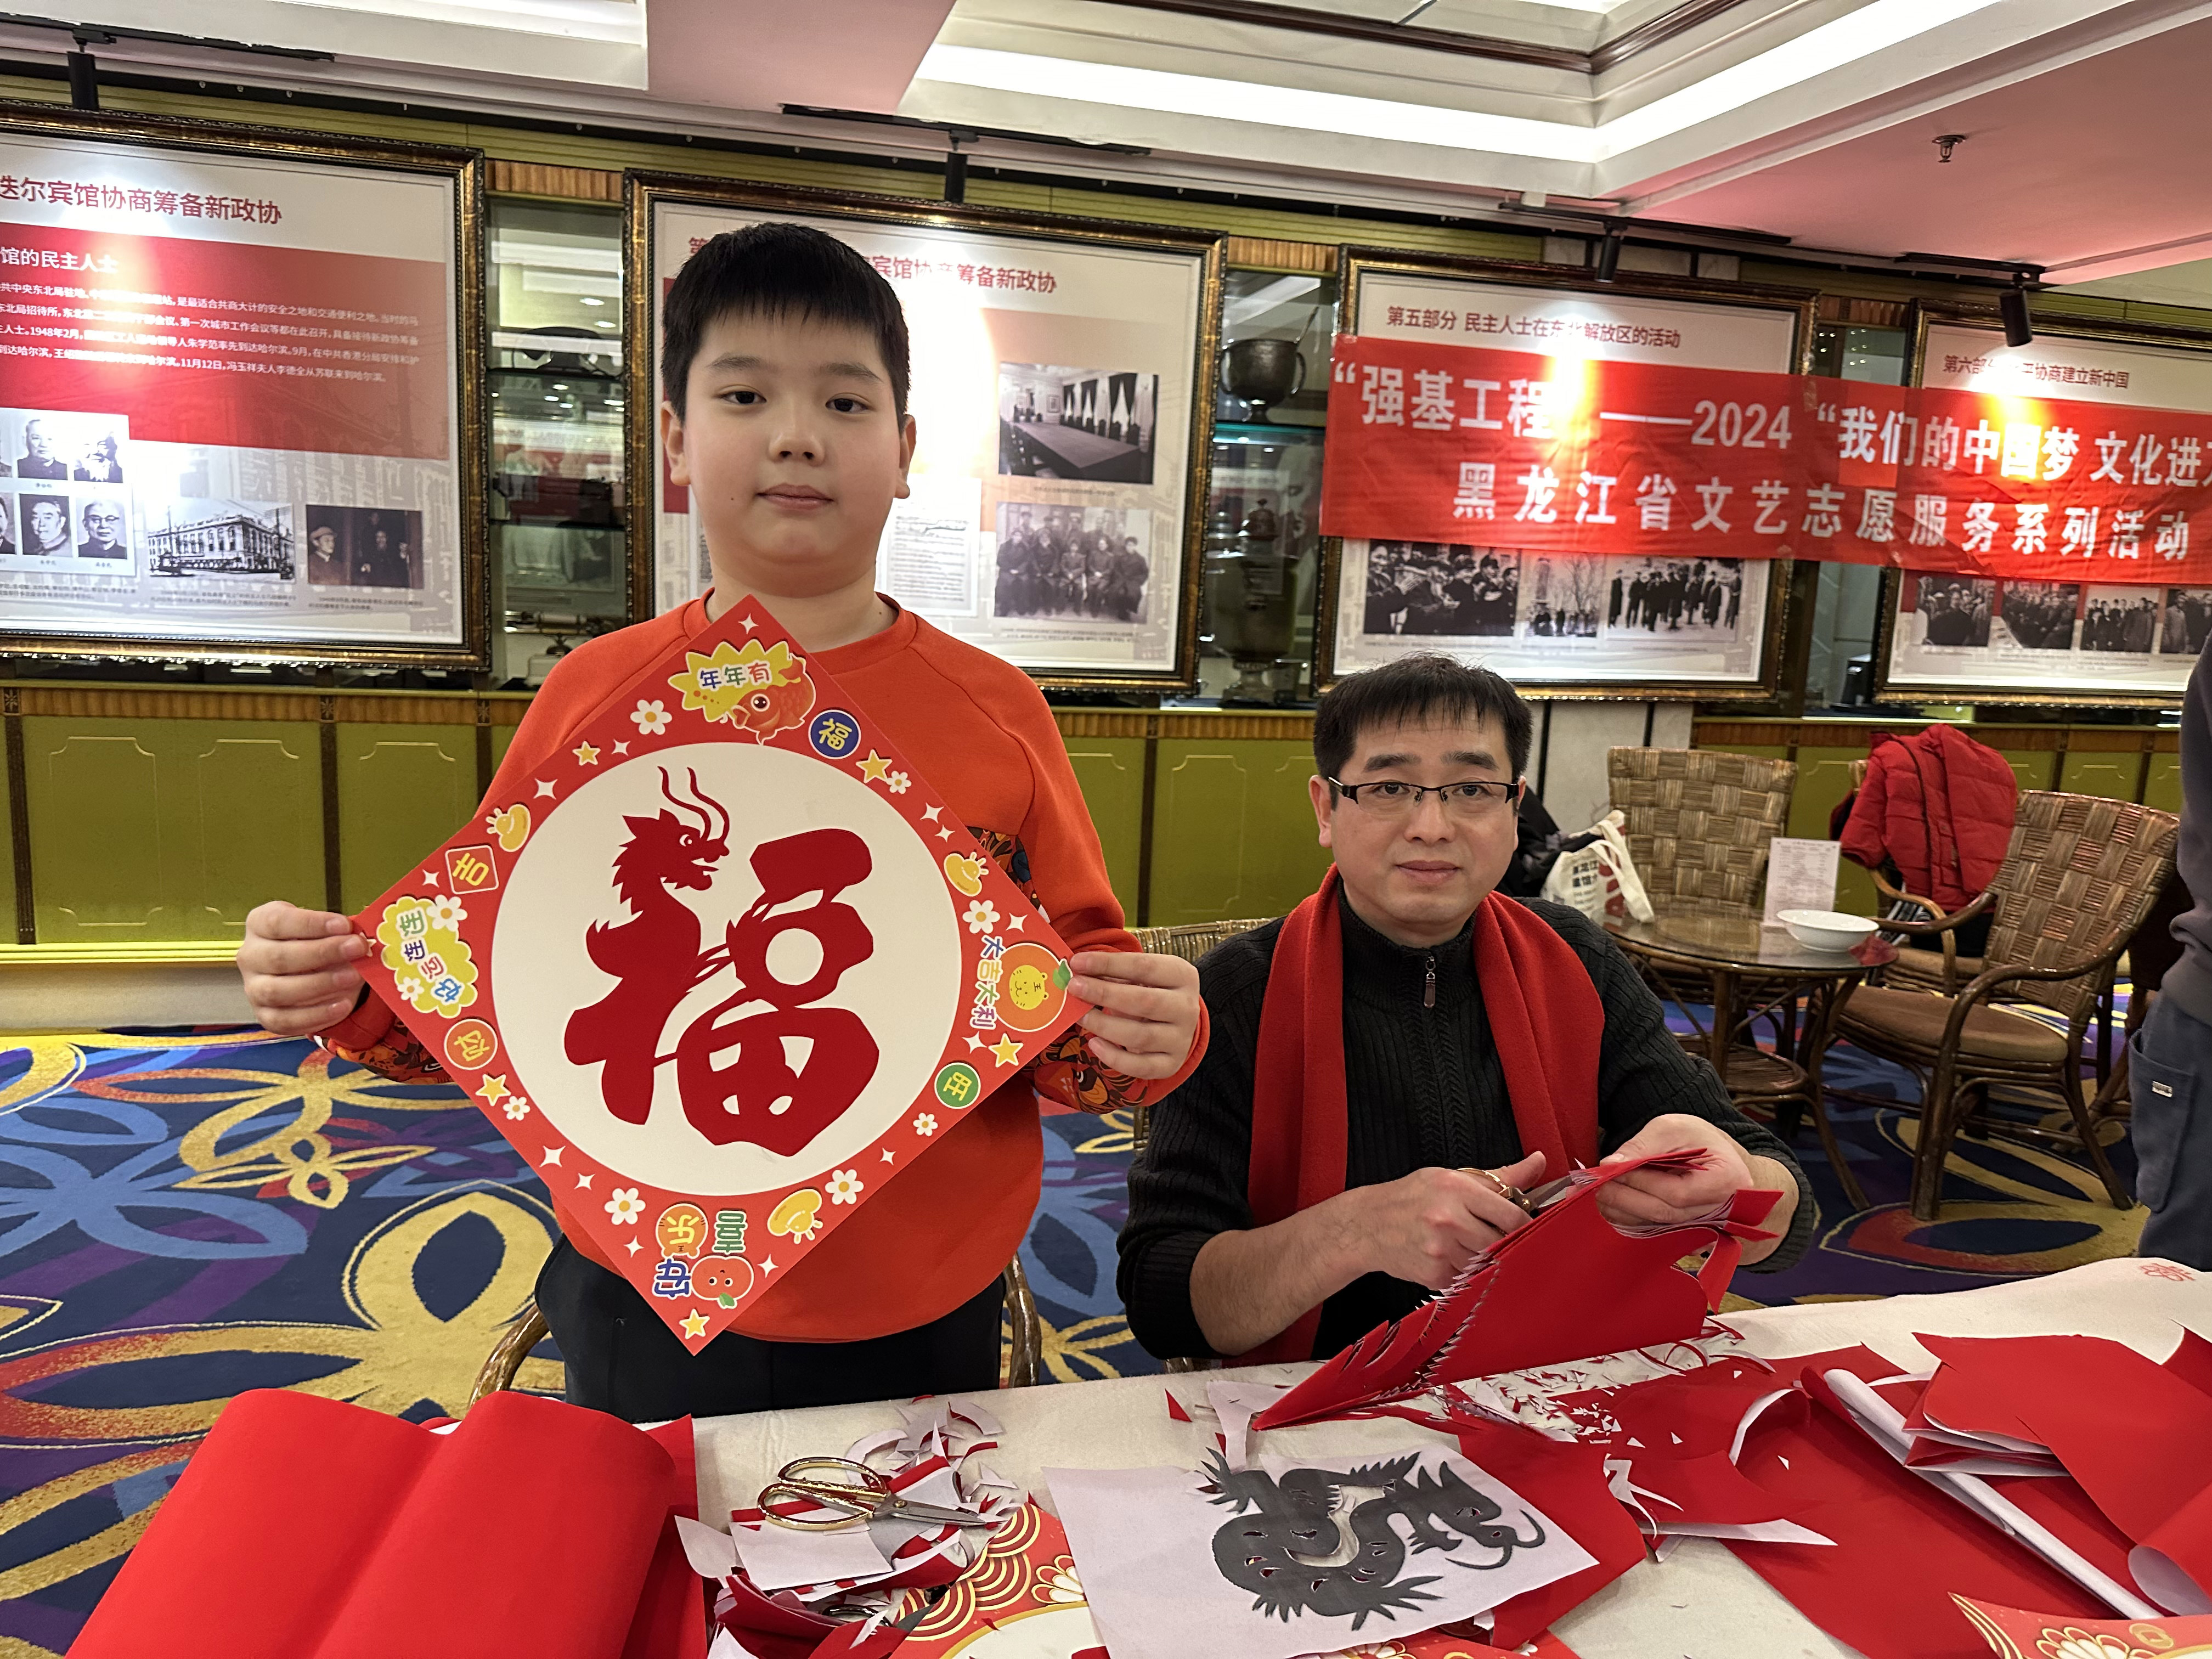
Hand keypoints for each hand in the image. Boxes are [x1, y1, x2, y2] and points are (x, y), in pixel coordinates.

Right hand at [237, 901, 369, 1036]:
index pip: (277, 922)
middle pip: (278, 957)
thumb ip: (338, 932)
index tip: (345, 925)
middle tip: (357, 949)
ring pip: (277, 991)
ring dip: (320, 984)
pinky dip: (316, 1015)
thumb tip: (359, 941)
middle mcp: (250, 956)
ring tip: (353, 977)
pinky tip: (342, 1006)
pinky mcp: (265, 1015)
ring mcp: (253, 988)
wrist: (309, 967)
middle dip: (322, 953)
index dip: (312, 924)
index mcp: (259, 924)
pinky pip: (285, 1020)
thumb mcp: (324, 928)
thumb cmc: (316, 940)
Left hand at [1067, 950, 1201, 1079]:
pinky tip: (1094, 1044)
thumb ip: (1113, 973)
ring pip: (1141, 1036)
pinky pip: (1141, 1067)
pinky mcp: (1171, 1064)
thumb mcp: (1140, 975)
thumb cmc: (1152, 990)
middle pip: (1144, 1002)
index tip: (1078, 962)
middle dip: (1104, 994)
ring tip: (1080, 1017)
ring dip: (1105, 1026)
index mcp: (1182, 976)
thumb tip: (1077, 970)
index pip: (1144, 967)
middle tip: (1074, 988)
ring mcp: (1181, 1039)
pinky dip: (1114, 1058)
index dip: (1108, 964)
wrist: (1177, 1021)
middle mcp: (1186, 1007)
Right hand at [1333, 1152, 1546, 1289]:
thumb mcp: (1453, 1177)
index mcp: (1457, 1189)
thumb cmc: (1412, 1197)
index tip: (1527, 1228)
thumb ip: (1501, 1176)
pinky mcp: (1434, 1274)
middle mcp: (1449, 1218)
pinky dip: (1465, 1271)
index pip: (1512, 1215)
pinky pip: (1468, 1278)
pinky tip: (1450, 1256)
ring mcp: (1441, 1249)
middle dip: (1502, 1241)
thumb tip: (1539, 1161)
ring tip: (1466, 1244)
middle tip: (1493, 1235)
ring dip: (1485, 1258)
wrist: (1367, 1225)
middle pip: (1502, 1242)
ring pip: (1487, 1263)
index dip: (1526, 1225)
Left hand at [1594, 1114, 1761, 1229]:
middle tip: (1595, 1184)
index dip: (1641, 1182)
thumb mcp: (1673, 1128)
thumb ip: (1643, 1145)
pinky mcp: (1685, 1231)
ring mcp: (1703, 1224)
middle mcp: (1719, 1210)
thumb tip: (1611, 1164)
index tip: (1611, 1170)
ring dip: (1622, 1211)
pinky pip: (1654, 1229)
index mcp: (1726, 1181)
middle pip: (1664, 1212)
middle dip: (1625, 1198)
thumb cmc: (1699, 1139)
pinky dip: (1629, 1217)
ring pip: (1656, 1225)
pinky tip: (1609, 1205)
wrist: (1716, 1157)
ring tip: (1596, 1193)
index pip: (1677, 1192)